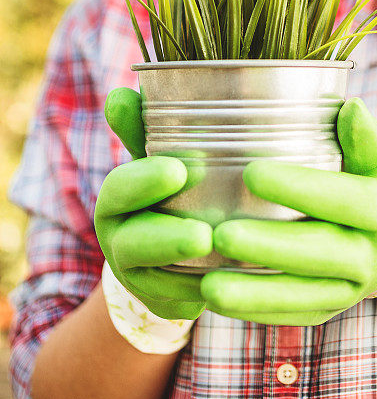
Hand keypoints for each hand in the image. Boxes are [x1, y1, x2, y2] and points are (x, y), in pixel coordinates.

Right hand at [95, 87, 211, 320]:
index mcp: (118, 200)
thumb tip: (122, 92)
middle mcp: (121, 240)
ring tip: (224, 268)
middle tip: (203, 234)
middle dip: (166, 238)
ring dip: (190, 276)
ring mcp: (142, 278)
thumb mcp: (156, 158)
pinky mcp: (166, 305)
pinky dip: (207, 298)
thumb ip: (143, 131)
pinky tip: (237, 288)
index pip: (120, 190)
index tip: (180, 170)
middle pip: (134, 244)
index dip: (143, 181)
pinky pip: (184, 306)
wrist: (164, 249)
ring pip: (159, 281)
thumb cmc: (168, 191)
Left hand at [200, 98, 376, 325]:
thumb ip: (364, 138)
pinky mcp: (324, 311)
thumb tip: (351, 108)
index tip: (250, 173)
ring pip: (300, 295)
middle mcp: (371, 257)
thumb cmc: (370, 185)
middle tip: (221, 235)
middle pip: (319, 253)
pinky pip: (288, 315)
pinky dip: (250, 310)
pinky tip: (211, 299)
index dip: (300, 187)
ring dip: (253, 293)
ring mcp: (347, 291)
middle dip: (269, 246)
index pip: (344, 199)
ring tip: (208, 284)